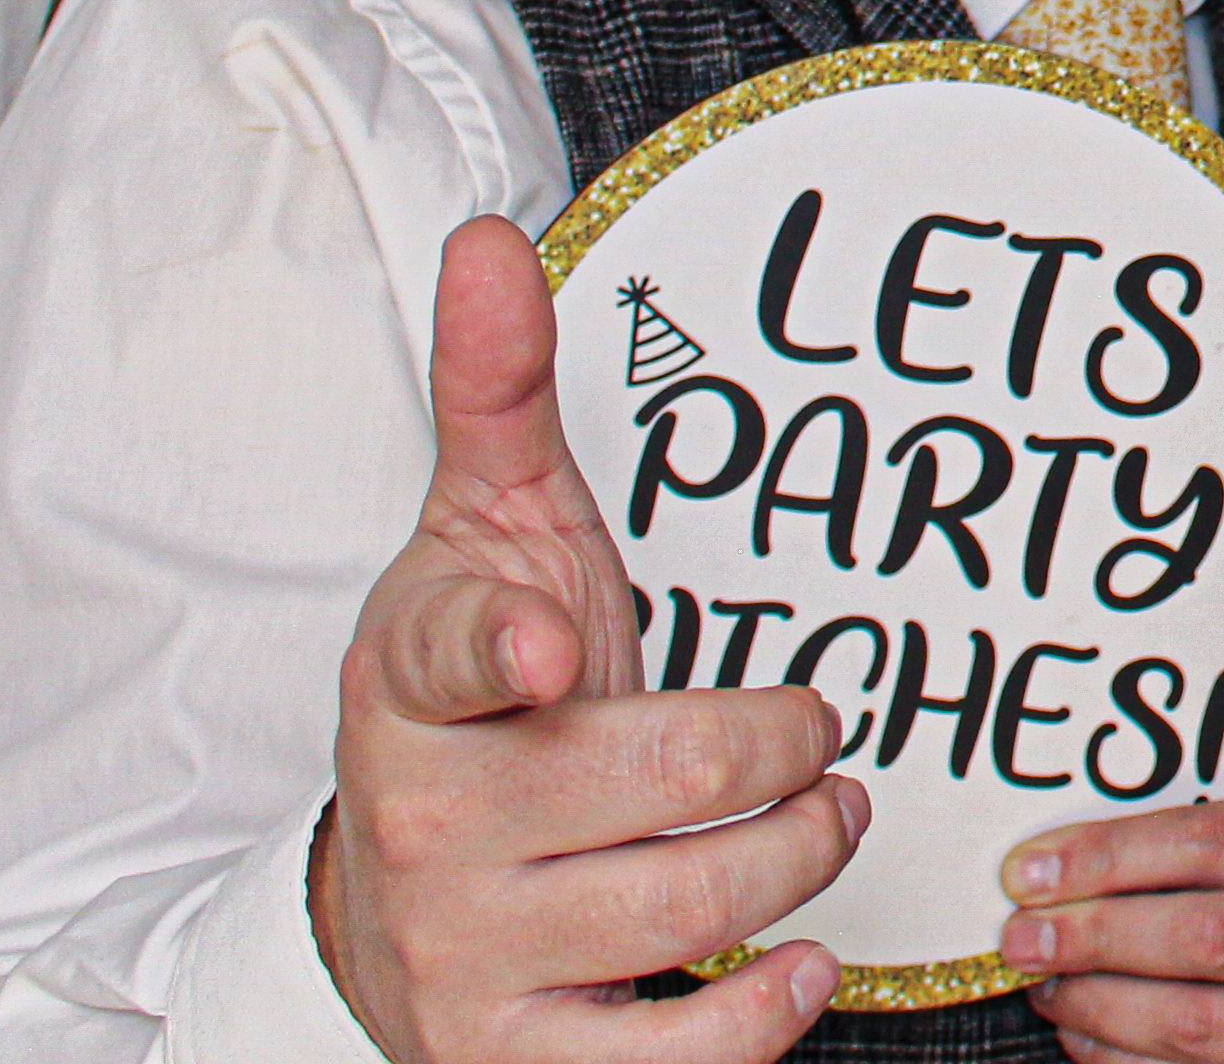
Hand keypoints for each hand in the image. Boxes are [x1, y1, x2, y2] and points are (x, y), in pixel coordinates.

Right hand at [316, 218, 863, 1061]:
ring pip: (690, 909)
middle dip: (784, 749)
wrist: (396, 905)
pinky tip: (801, 959)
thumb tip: (491, 237)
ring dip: (802, 857)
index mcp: (414, 685)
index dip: (505, 644)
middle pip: (659, 781)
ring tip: (827, 816)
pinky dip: (760, 1016)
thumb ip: (495, 395)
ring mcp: (468, 958)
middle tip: (820, 734)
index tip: (553, 643)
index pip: (450, 651)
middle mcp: (430, 830)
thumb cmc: (483, 702)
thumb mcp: (481, 541)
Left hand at [998, 798, 1223, 1063]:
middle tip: (1019, 937)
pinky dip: (1123, 1061)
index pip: (1214, 842)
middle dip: (1096, 937)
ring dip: (1099, 1008)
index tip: (1030, 872)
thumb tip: (1062, 870)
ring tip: (1046, 985)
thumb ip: (1206, 850)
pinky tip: (1084, 1036)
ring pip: (1198, 1025)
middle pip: (1207, 937)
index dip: (1111, 858)